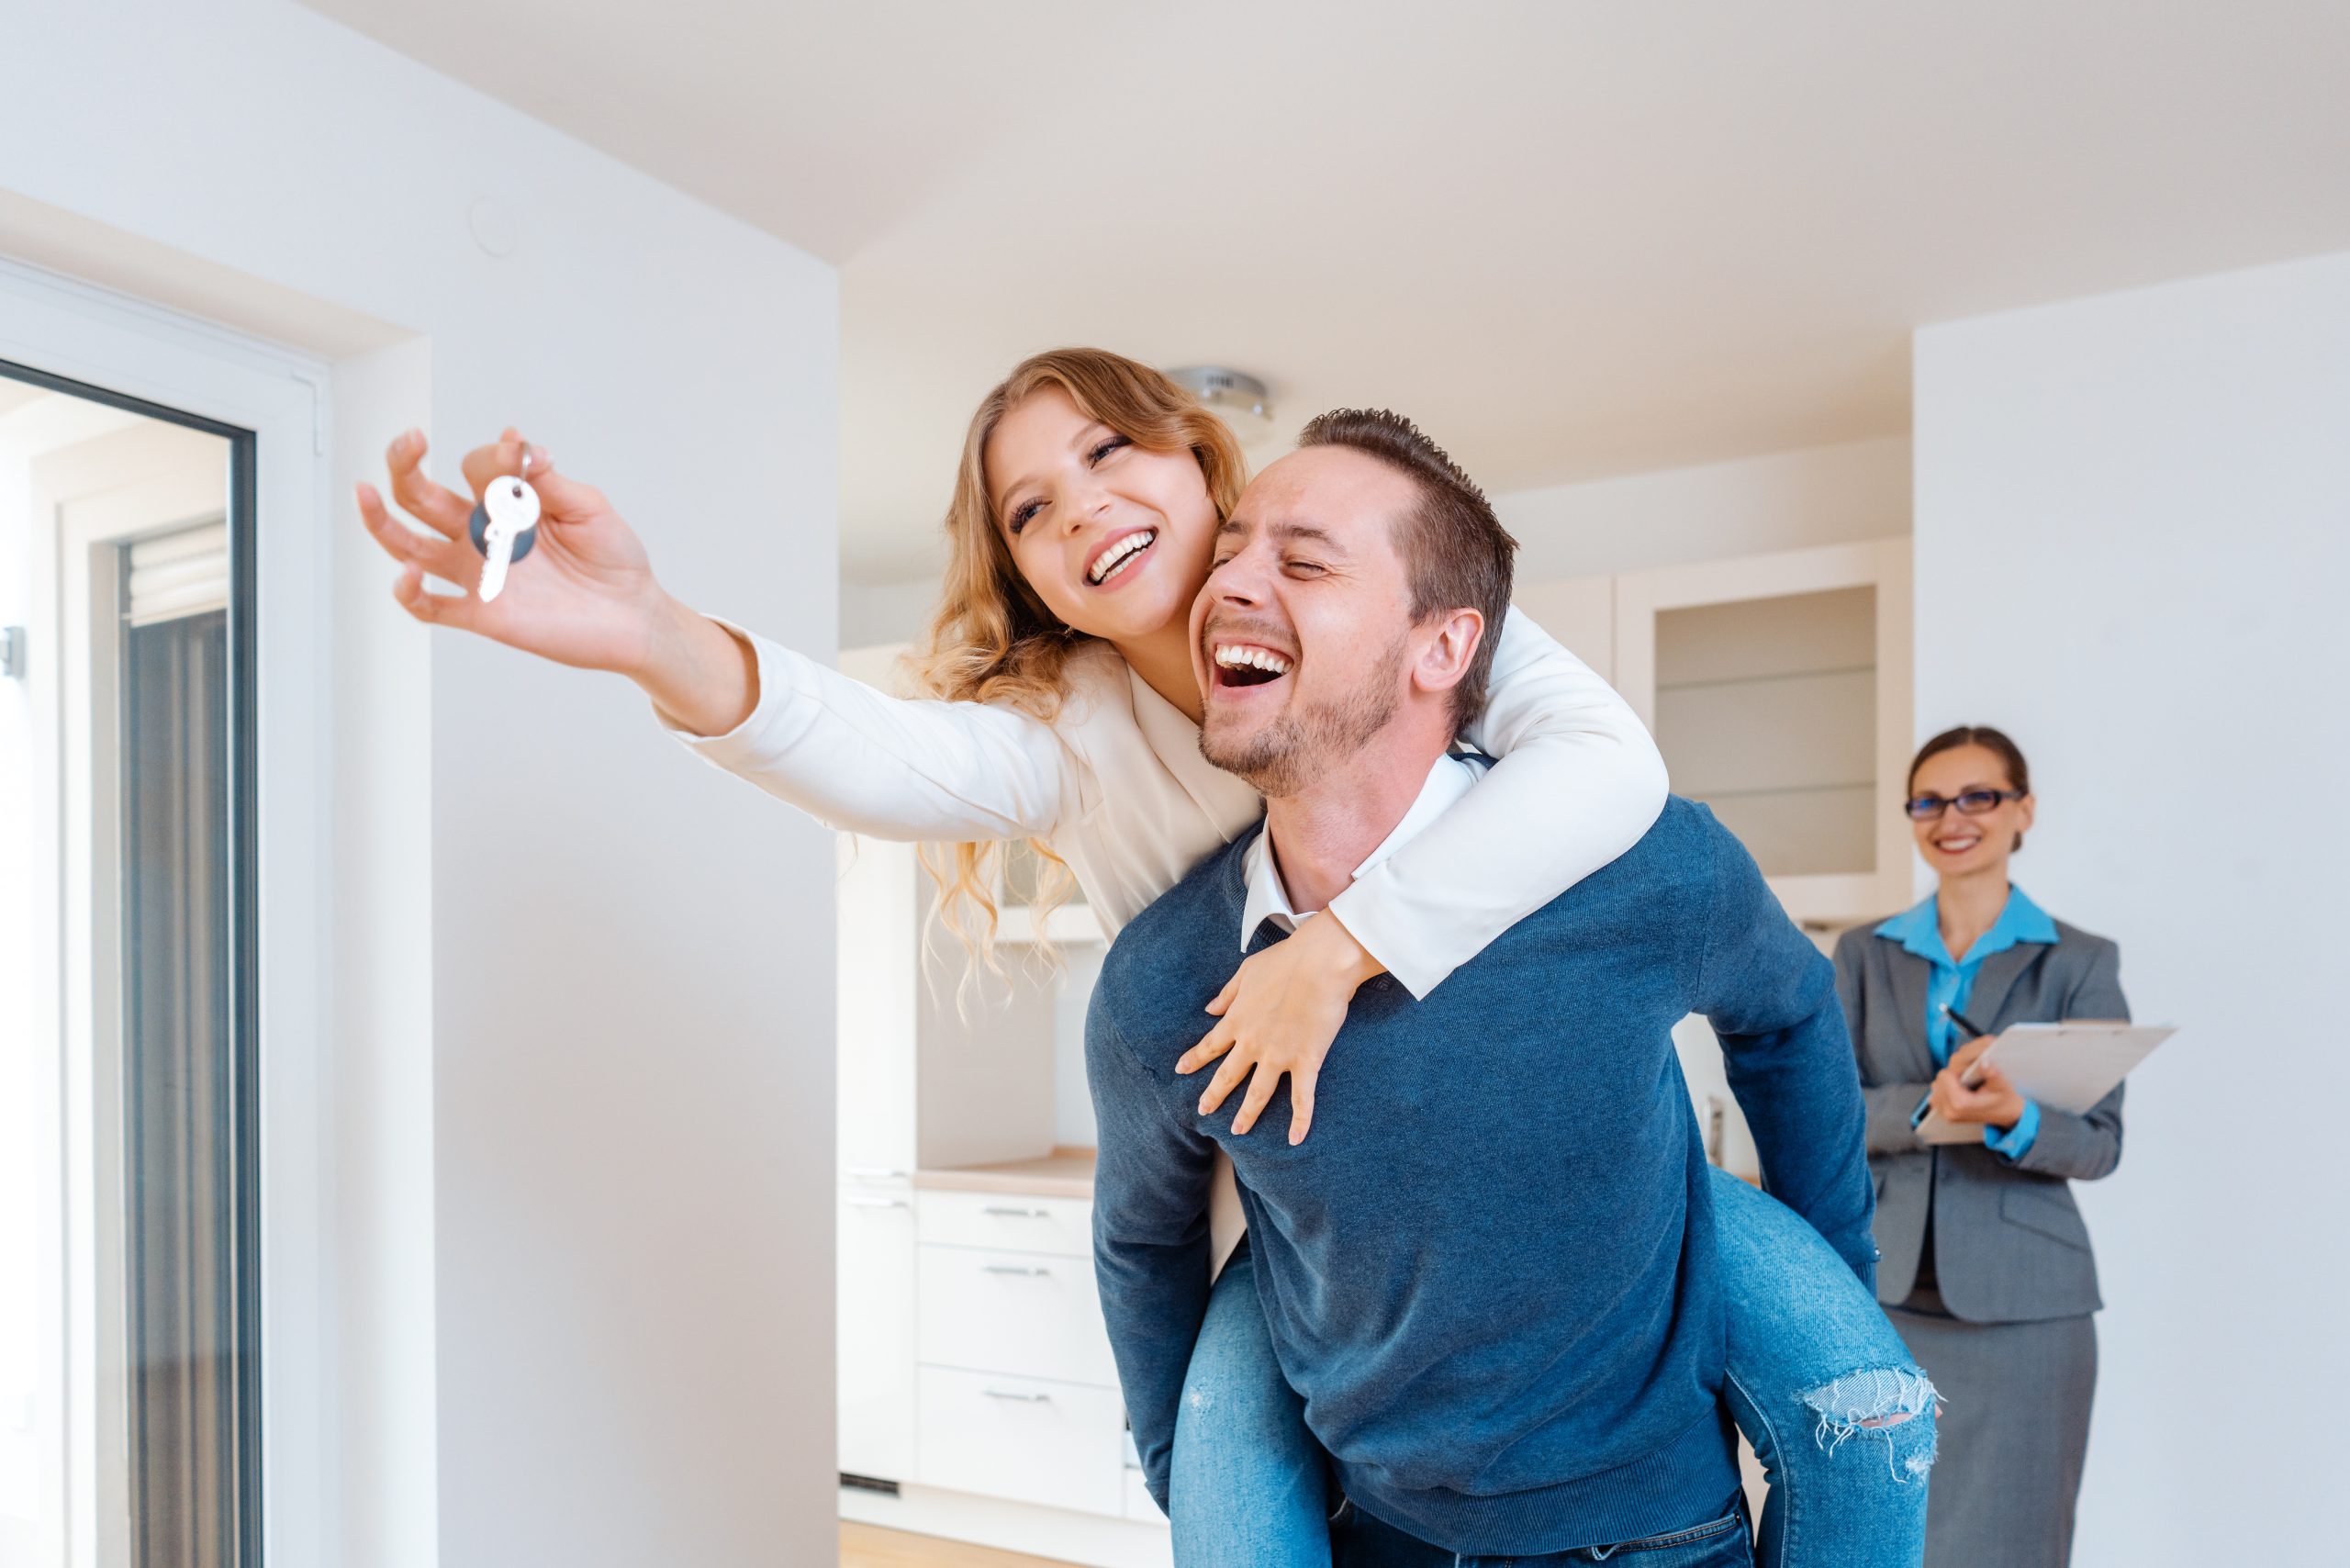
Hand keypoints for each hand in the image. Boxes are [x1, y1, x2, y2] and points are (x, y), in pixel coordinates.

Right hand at [357, 427, 664, 673]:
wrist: (635, 616)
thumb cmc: (615, 558)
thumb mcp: (589, 508)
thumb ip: (549, 480)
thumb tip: (517, 441)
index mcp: (507, 503)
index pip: (478, 467)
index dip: (496, 457)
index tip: (527, 455)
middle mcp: (483, 534)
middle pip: (421, 496)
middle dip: (405, 464)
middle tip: (409, 440)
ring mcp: (477, 572)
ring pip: (409, 545)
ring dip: (381, 519)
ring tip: (364, 491)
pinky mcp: (483, 613)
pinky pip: (431, 607)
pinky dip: (410, 593)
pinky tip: (407, 574)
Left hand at [1174, 913, 1383, 1143]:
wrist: (1320, 964)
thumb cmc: (1285, 961)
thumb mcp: (1246, 972)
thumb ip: (1227, 994)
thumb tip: (1209, 1009)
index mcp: (1237, 1020)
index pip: (1210, 1045)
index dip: (1195, 1059)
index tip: (1181, 1070)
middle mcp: (1253, 1043)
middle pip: (1229, 1075)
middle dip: (1214, 1094)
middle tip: (1203, 1110)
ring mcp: (1279, 1056)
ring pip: (1258, 1093)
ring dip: (1247, 1114)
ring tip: (1238, 1130)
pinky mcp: (1306, 1062)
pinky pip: (1302, 1098)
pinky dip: (1300, 1120)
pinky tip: (1296, 1139)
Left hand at [1930, 1036, 2026, 1129]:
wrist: (2006, 1114)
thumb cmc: (2004, 1099)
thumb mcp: (2002, 1085)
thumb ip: (1993, 1073)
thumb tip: (1984, 1062)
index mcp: (1960, 1104)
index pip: (1945, 1075)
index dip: (1958, 1067)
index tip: (1969, 1065)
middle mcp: (1949, 1111)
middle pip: (1940, 1079)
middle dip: (1953, 1072)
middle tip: (1968, 1070)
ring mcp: (1945, 1113)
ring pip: (1936, 1084)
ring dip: (1949, 1079)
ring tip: (1965, 1078)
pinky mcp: (1943, 1112)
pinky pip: (1937, 1092)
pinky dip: (1947, 1086)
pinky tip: (1959, 1085)